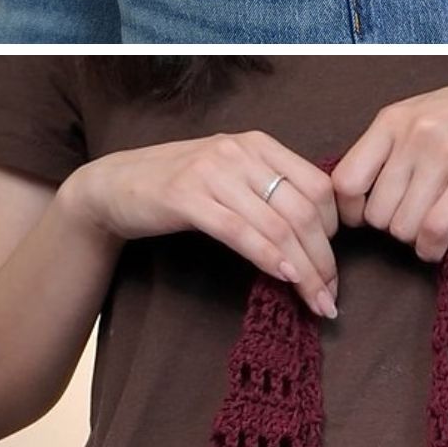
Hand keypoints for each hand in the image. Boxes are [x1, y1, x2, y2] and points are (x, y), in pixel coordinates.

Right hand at [62, 131, 339, 316]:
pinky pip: (240, 231)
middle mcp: (240, 152)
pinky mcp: (187, 197)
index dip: (334, 230)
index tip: (333, 267)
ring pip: (277, 224)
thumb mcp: (230, 177)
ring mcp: (213, 172)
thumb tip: (316, 235)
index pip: (318, 185)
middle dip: (324, 259)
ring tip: (316, 301)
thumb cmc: (178, 187)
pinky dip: (268, 257)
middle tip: (331, 297)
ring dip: (305, 269)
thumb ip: (268, 192)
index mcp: (258, 144)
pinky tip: (286, 279)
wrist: (113, 186)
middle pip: (303, 210)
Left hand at [330, 69, 447, 260]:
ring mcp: (444, 156)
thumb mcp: (419, 115)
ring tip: (427, 229)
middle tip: (409, 220)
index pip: (345, 181)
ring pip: (403, 226)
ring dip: (413, 239)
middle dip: (389, 227)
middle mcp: (414, 136)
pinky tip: (438, 244)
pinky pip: (436, 229)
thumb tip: (351, 196)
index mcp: (392, 121)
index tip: (366, 216)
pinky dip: (432, 248)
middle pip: (376, 213)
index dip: (349, 210)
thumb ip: (386, 148)